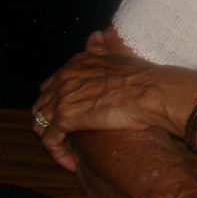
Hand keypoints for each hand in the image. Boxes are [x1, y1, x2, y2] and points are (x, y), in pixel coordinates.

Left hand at [33, 31, 196, 170]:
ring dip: (52, 138)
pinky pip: (50, 141)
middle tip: (66, 137)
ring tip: (67, 151)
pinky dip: (57, 153)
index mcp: (77, 62)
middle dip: (49, 121)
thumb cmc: (145, 77)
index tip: (71, 116)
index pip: (52, 84)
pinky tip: (70, 162)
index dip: (57, 101)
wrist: (154, 91)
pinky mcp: (65, 117)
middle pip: (41, 103)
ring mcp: (62, 95)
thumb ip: (101, 50)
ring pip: (41, 122)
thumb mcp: (119, 56)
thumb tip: (95, 36)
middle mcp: (65, 76)